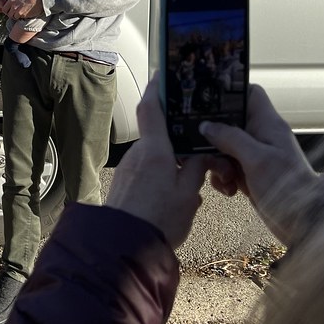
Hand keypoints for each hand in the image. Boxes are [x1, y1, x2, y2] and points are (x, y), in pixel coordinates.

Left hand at [3, 0, 41, 19]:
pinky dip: (21, 17)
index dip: (7, 10)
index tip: (11, 10)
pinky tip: (25, 14)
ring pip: (14, 17)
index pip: (4, 9)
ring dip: (16, 16)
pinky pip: (19, 18)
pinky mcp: (23, 15)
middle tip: (16, 12)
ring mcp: (18, 11)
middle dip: (11, 14)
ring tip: (21, 13)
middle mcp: (13, 6)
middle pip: (8, 14)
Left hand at [106, 76, 207, 248]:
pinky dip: (161, 179)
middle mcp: (138, 155)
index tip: (162, 75)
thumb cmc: (158, 221)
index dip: (157, 89)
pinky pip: (146, 174)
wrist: (122, 248)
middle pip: (158, 136)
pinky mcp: (123, 185)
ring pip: (154, 158)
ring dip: (171, 165)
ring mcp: (128, 170)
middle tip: (197, 148)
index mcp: (154, 150)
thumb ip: (197, 170)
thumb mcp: (188, 195)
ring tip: (191, 185)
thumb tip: (202, 156)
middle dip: (177, 141)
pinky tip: (175, 200)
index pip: (152, 108)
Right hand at [200, 85, 323, 245]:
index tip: (208, 103)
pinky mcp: (249, 174)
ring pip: (224, 148)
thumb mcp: (256, 158)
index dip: (229, 94)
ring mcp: (254, 156)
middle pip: (229, 123)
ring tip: (223, 177)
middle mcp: (260, 136)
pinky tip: (228, 189)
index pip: (249, 94)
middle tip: (206, 149)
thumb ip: (230, 138)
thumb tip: (206, 126)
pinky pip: (227, 168)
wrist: (302, 220)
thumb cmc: (286, 185)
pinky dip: (222, 178)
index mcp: (267, 124)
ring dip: (216, 162)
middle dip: (214, 137)